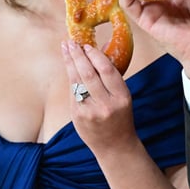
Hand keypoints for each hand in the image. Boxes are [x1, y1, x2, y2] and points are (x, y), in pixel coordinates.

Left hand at [60, 40, 137, 155]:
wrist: (115, 146)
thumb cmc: (121, 117)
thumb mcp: (123, 97)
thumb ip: (112, 76)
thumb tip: (101, 48)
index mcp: (122, 97)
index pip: (107, 71)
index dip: (95, 56)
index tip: (88, 46)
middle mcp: (106, 104)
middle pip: (88, 74)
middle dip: (78, 55)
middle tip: (71, 42)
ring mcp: (90, 111)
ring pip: (76, 82)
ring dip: (69, 63)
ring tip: (66, 49)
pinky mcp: (77, 116)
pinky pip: (72, 92)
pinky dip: (70, 78)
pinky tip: (69, 67)